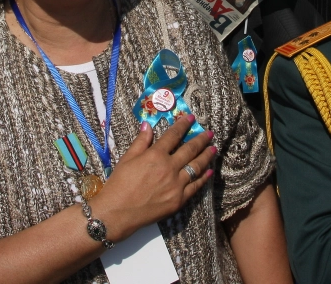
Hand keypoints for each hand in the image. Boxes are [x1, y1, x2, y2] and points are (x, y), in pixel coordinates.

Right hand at [93, 116, 216, 242]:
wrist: (117, 213)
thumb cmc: (119, 184)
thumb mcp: (127, 159)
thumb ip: (141, 142)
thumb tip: (148, 125)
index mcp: (156, 155)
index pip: (173, 135)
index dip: (183, 125)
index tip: (191, 118)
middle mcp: (169, 168)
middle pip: (190, 150)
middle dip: (201, 139)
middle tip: (209, 133)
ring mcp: (176, 184)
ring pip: (196, 167)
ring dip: (206, 156)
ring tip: (213, 149)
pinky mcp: (179, 200)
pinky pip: (195, 186)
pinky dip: (203, 178)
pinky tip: (208, 171)